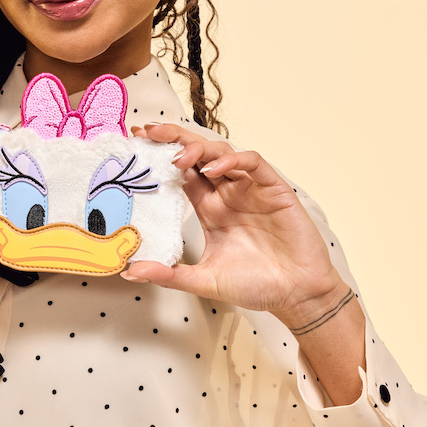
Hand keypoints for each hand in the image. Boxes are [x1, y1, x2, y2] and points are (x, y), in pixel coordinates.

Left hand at [124, 123, 344, 328]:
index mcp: (209, 207)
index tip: (137, 144)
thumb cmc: (255, 285)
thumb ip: (168, 274)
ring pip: (221, 152)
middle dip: (173, 138)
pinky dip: (232, 161)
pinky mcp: (273, 189)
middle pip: (197, 154)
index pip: (181, 171)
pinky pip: (252, 163)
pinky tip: (213, 169)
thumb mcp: (203, 280)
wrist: (296, 296)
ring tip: (178, 156)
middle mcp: (227, 193)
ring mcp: (249, 189)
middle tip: (147, 131)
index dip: (160, 156)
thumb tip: (129, 271)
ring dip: (198, 148)